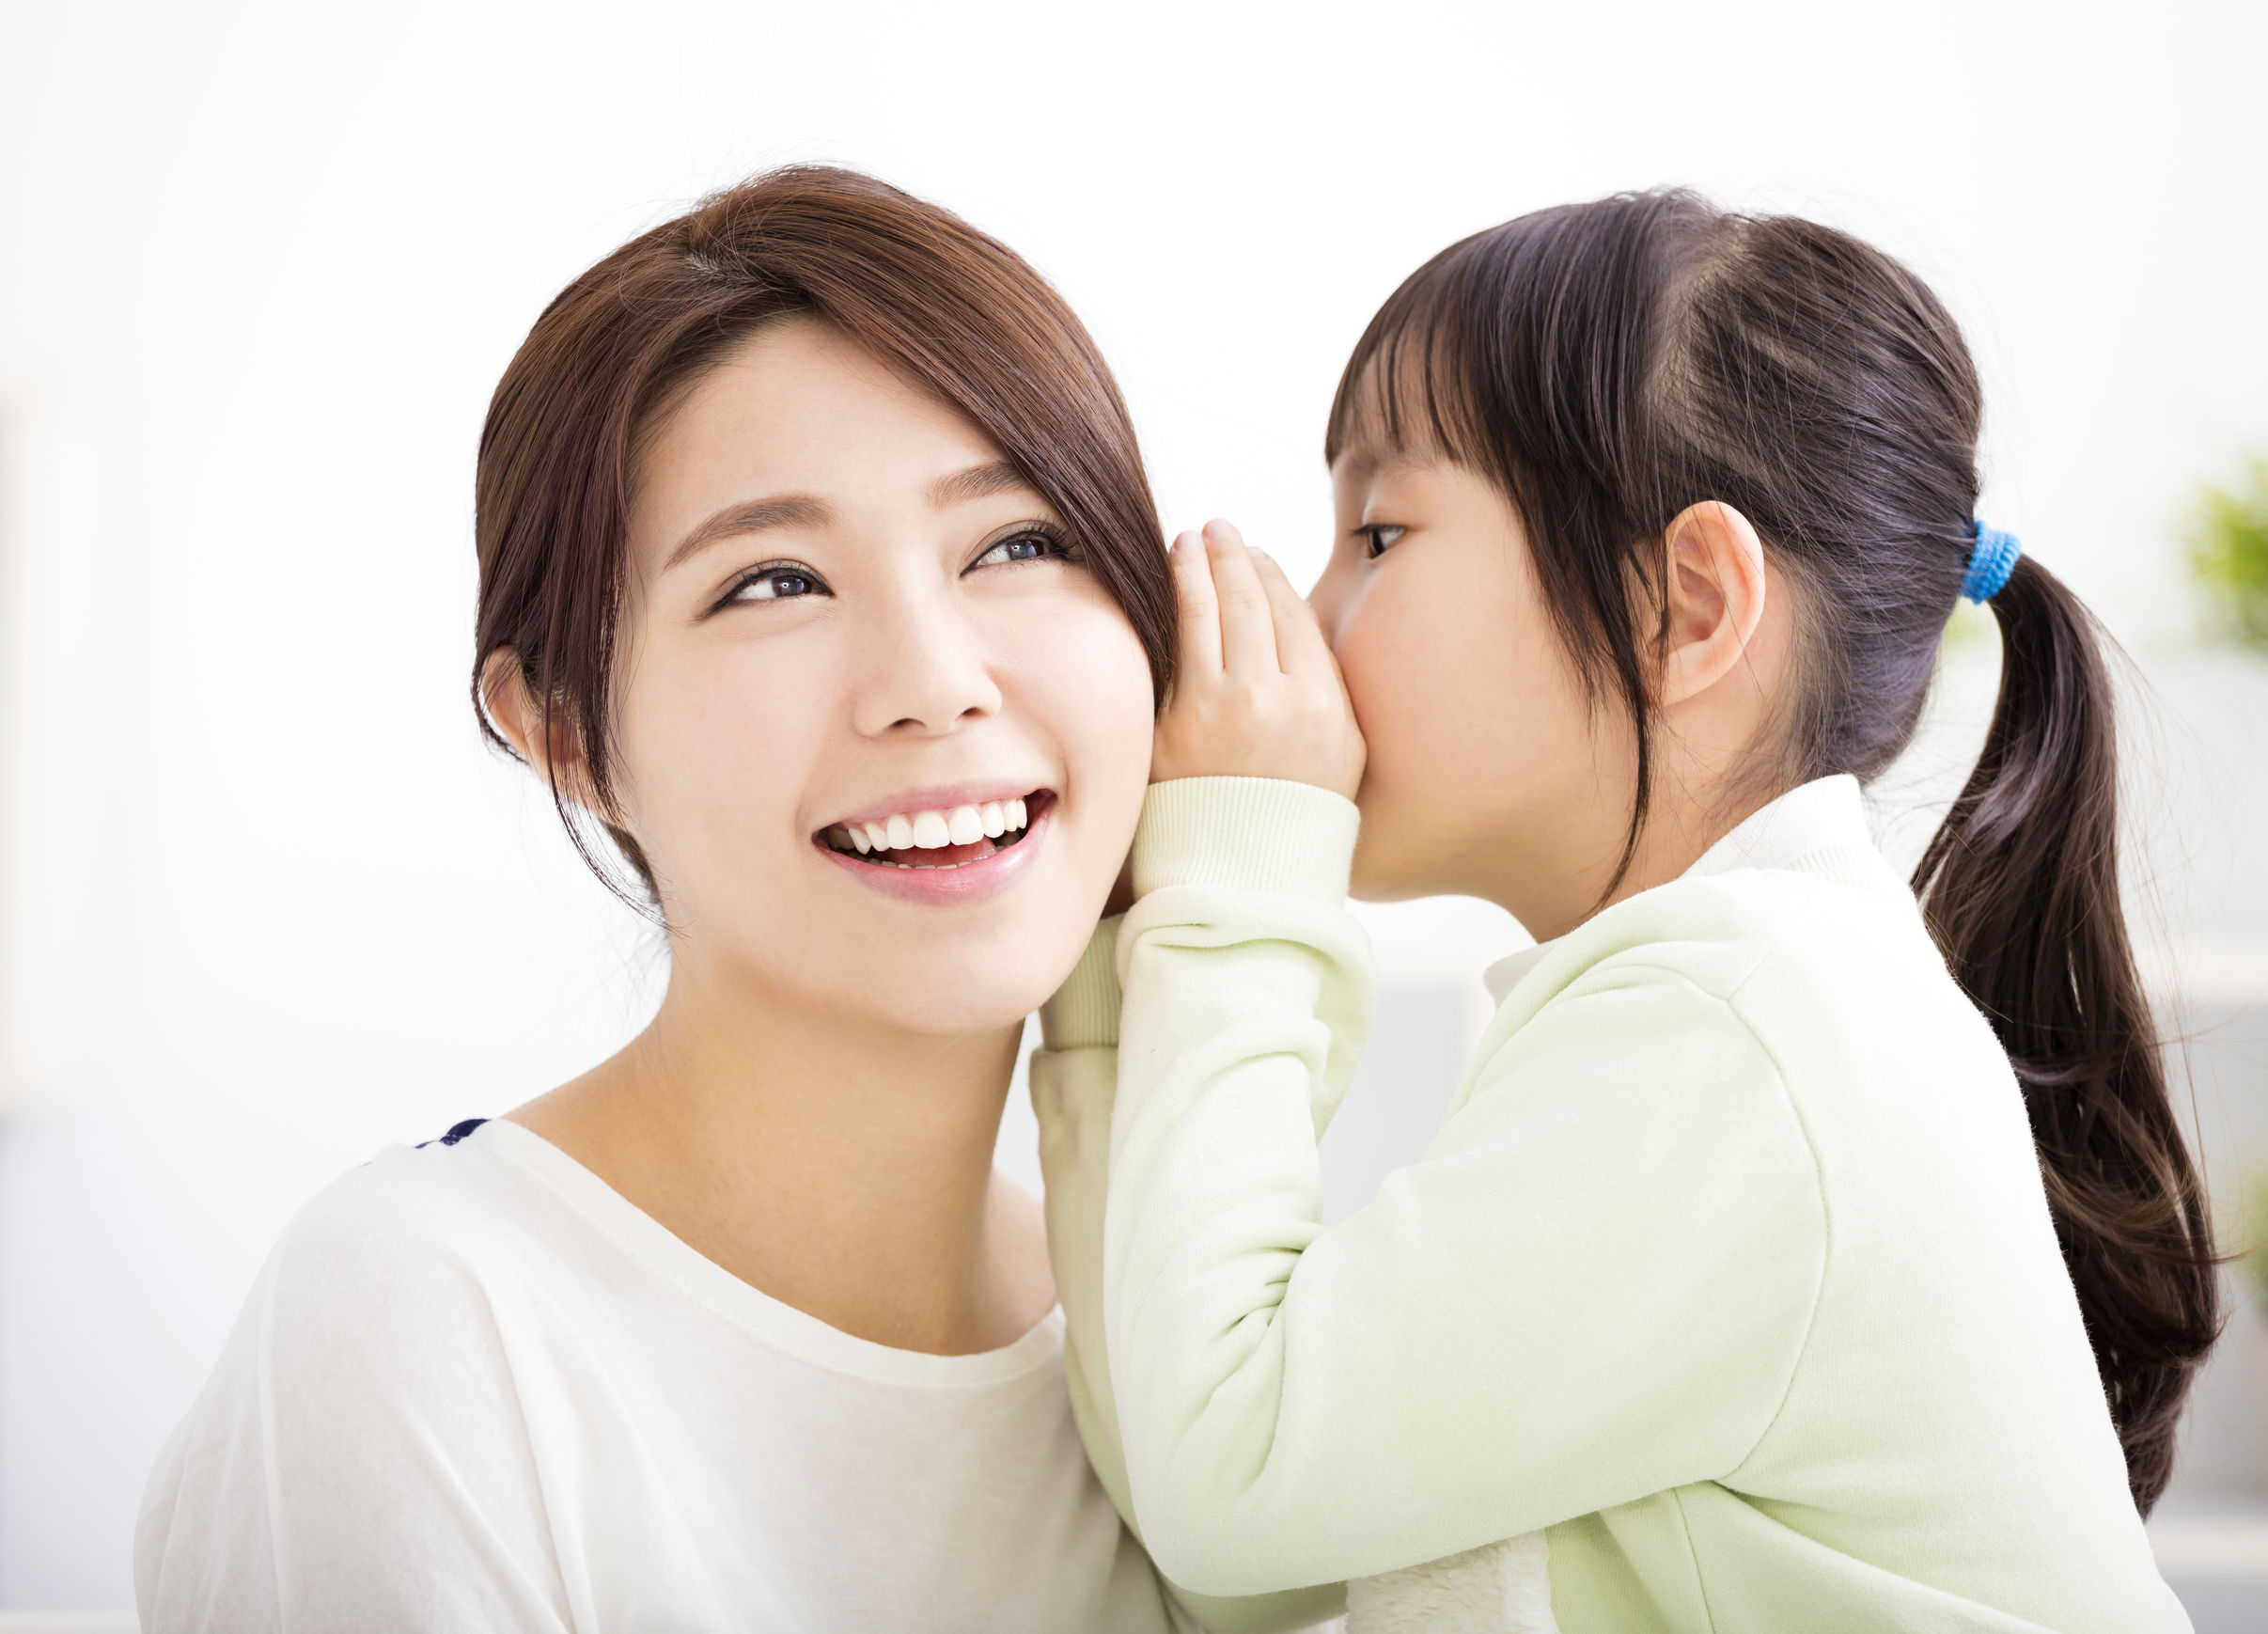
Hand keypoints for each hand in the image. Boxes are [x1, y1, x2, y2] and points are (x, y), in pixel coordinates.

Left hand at [1152, 520, 1365, 800]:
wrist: (1244, 880)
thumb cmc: (1296, 816)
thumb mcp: (1342, 751)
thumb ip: (1325, 684)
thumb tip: (1293, 620)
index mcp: (1321, 704)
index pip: (1291, 614)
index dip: (1269, 575)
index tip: (1254, 554)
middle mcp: (1270, 700)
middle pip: (1247, 603)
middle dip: (1230, 556)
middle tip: (1216, 529)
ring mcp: (1214, 713)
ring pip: (1203, 613)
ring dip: (1192, 566)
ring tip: (1186, 541)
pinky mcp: (1168, 729)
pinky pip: (1167, 653)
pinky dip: (1165, 611)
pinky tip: (1163, 589)